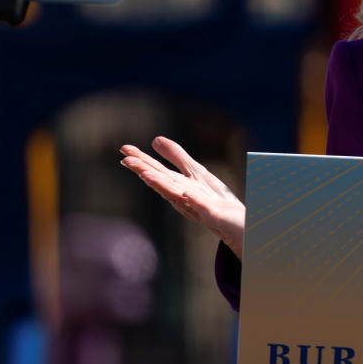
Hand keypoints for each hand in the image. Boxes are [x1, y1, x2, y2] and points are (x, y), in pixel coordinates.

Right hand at [120, 136, 245, 258]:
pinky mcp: (215, 215)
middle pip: (162, 182)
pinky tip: (187, 194)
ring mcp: (198, 207)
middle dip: (145, 171)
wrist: (238, 224)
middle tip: (126, 160)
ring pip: (177, 196)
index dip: (142, 160)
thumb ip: (177, 157)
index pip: (158, 171)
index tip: (124, 149)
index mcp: (179, 186)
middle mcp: (184, 197)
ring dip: (161, 185)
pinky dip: (195, 202)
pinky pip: (204, 208)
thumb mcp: (196, 173)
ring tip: (146, 175)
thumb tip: (155, 139)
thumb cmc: (215, 199)